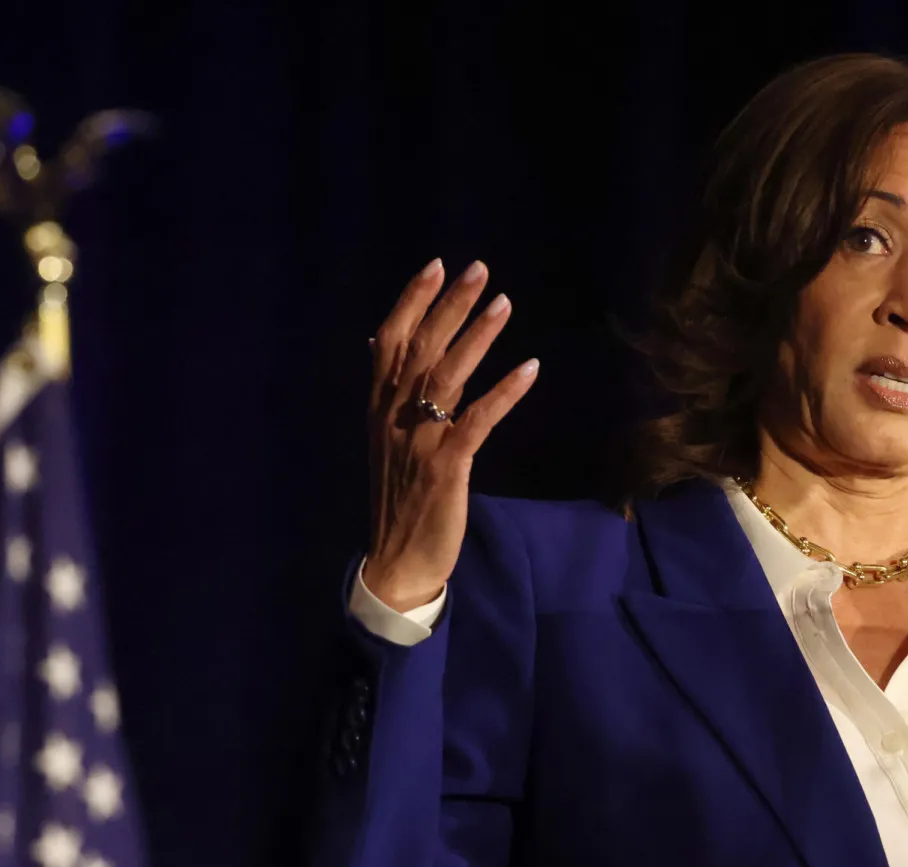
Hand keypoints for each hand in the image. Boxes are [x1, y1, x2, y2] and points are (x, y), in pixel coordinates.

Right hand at [362, 258, 538, 611]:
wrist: (397, 560)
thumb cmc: (399, 499)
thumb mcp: (385, 439)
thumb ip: (388, 392)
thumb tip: (379, 344)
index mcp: (377, 407)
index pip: (388, 341)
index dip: (411, 301)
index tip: (436, 265)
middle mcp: (393, 417)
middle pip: (420, 348)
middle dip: (449, 304)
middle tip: (478, 268)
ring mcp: (418, 441)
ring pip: (446, 376)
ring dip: (477, 337)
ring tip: (504, 303)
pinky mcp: (446, 468)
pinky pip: (476, 421)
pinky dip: (504, 392)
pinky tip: (529, 368)